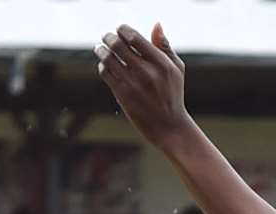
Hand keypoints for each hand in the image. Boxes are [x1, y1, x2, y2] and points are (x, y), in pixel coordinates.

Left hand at [96, 24, 194, 149]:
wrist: (169, 126)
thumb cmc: (173, 95)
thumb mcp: (176, 69)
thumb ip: (165, 46)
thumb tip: (156, 25)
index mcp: (160, 62)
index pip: (134, 37)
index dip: (123, 29)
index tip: (119, 29)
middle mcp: (146, 72)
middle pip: (118, 46)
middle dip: (108, 37)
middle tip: (105, 36)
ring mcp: (133, 85)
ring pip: (108, 59)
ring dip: (101, 50)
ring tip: (100, 48)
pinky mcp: (123, 96)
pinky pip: (106, 74)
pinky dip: (102, 67)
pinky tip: (104, 65)